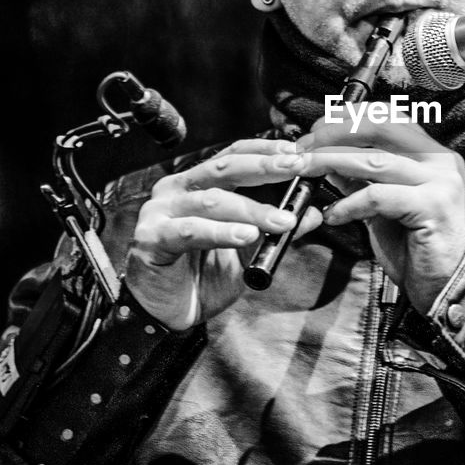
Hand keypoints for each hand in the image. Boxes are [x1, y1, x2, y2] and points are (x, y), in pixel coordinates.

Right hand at [125, 138, 321, 330]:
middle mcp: (176, 189)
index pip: (232, 155)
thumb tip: (312, 213)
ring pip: (212, 201)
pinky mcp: (151, 238)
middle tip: (296, 168)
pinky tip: (246, 236)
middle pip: (223, 168)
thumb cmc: (202, 275)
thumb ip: (273, 228)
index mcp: (197, 183)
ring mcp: (160, 212)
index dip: (264, 151)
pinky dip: (221, 232)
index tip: (297, 153)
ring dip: (252, 209)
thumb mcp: (247, 249)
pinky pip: (190, 231)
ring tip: (282, 219)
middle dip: (264, 167)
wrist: (166, 313)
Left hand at [297, 110, 464, 312]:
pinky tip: (333, 215)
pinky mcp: (433, 206)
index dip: (348, 118)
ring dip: (331, 162)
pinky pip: (378, 196)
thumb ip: (362, 181)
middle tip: (304, 148)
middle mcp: (440, 160)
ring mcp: (440, 181)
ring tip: (305, 171)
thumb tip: (329, 161)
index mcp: (432, 154)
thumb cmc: (419, 248)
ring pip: (374, 159)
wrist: (452, 287)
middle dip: (335, 133)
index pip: (388, 117)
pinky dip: (348, 204)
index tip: (315, 129)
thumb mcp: (385, 208)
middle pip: (380, 127)